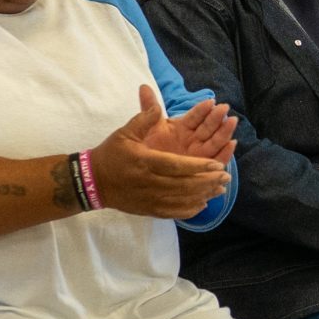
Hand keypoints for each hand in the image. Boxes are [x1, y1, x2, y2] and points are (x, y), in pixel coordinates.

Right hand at [90, 88, 231, 218]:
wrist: (93, 182)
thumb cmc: (111, 154)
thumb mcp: (125, 133)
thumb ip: (144, 119)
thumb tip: (158, 106)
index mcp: (146, 163)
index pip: (177, 167)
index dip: (199, 167)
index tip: (217, 165)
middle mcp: (150, 184)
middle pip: (184, 186)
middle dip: (207, 181)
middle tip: (225, 176)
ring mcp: (150, 199)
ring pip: (182, 201)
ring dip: (203, 195)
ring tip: (220, 188)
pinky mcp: (149, 210)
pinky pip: (174, 213)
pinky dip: (190, 209)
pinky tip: (203, 204)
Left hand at [139, 88, 238, 165]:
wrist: (142, 171)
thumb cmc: (146, 148)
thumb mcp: (145, 127)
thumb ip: (148, 109)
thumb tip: (143, 86)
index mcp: (182, 127)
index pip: (194, 116)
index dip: (202, 109)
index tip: (210, 102)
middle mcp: (193, 139)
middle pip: (208, 128)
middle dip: (216, 118)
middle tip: (224, 108)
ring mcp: (199, 154)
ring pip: (215, 142)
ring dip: (224, 132)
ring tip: (231, 122)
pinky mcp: (202, 169)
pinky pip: (216, 161)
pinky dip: (225, 153)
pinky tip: (231, 144)